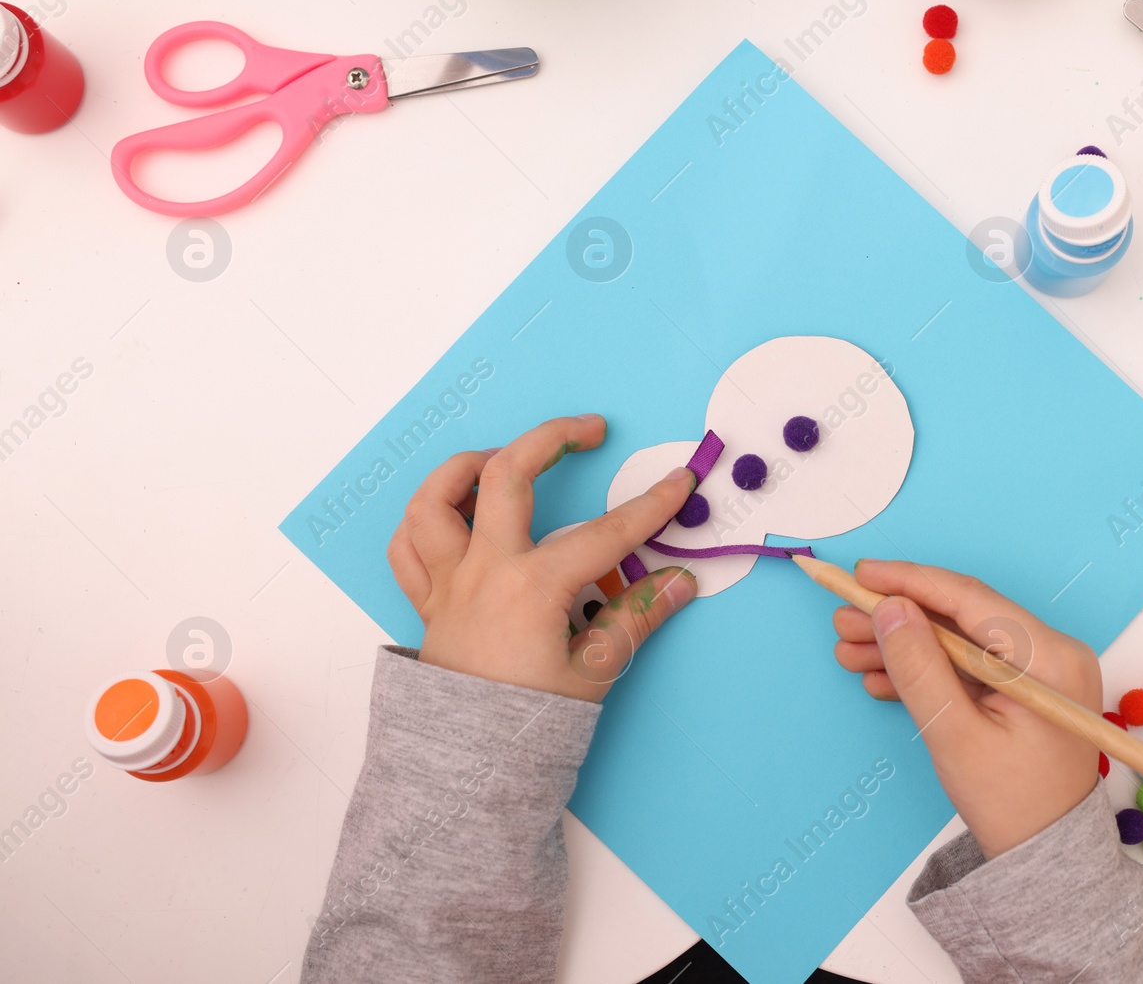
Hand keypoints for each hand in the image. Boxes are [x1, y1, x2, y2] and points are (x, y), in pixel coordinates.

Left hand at [388, 414, 697, 701]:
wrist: (467, 768)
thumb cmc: (528, 723)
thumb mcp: (596, 670)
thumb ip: (638, 617)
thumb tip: (679, 583)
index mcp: (532, 586)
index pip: (606, 533)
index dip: (649, 506)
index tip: (679, 482)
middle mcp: (484, 571)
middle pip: (506, 475)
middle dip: (551, 438)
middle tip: (588, 429)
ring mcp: (449, 583)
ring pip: (433, 500)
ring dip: (465, 467)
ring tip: (502, 457)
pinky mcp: (428, 602)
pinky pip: (407, 547)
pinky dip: (424, 521)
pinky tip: (454, 513)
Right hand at [832, 559, 1103, 859]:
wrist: (1044, 858)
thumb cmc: (1010, 804)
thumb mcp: (954, 734)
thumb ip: (919, 667)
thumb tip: (889, 608)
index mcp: (1050, 657)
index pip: (970, 598)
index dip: (909, 582)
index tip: (860, 575)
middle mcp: (1052, 653)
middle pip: (960, 617)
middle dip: (897, 618)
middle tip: (842, 621)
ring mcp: (1039, 671)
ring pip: (958, 640)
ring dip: (903, 645)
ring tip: (849, 651)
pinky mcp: (1022, 689)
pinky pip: (968, 665)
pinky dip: (925, 669)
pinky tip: (880, 676)